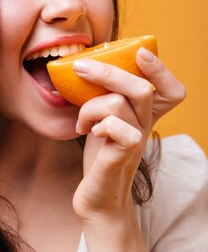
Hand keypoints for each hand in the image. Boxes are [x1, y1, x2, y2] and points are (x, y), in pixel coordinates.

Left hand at [72, 47, 185, 224]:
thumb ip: (105, 95)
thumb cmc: (98, 156)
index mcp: (144, 115)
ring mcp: (136, 141)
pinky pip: (116, 126)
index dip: (161, 69)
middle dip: (107, 72)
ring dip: (90, 106)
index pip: (172, 91)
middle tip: (80, 68)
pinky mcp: (123, 156)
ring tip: (82, 122)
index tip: (140, 52)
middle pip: (142, 87)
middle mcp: (145, 126)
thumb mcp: (103, 119)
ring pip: (117, 102)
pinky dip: (97, 123)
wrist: (97, 199)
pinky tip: (88, 133)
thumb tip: (86, 63)